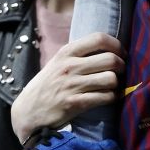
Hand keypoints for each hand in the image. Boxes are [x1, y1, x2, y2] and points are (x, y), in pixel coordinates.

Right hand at [11, 32, 125, 142]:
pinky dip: (111, 97)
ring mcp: (73, 85)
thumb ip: (78, 54)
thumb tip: (108, 49)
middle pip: (110, 59)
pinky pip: (105, 97)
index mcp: (67, 52)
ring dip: (117, 84)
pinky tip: (107, 97)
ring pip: (111, 79)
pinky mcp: (75, 103)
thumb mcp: (57, 63)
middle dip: (121, 66)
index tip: (121, 53)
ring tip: (112, 86)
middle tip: (120, 71)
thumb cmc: (47, 85)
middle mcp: (70, 66)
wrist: (28, 111)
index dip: (116, 45)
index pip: (99, 38)